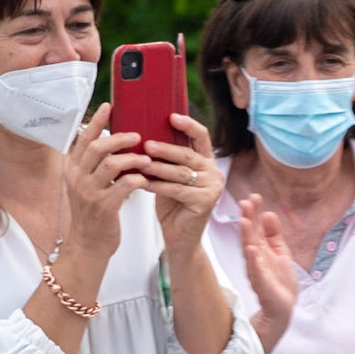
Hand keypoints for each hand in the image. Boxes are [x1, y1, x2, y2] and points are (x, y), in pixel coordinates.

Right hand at [61, 104, 151, 262]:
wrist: (88, 245)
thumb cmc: (93, 213)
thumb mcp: (86, 185)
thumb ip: (94, 165)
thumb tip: (112, 141)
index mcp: (72, 169)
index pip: (83, 139)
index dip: (96, 121)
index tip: (109, 106)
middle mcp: (77, 178)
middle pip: (97, 147)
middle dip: (119, 138)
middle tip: (137, 135)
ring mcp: (89, 193)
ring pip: (111, 164)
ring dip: (132, 158)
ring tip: (145, 158)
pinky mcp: (104, 207)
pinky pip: (124, 185)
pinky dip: (137, 179)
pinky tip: (145, 180)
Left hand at [144, 114, 222, 255]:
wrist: (179, 237)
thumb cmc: (172, 205)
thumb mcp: (168, 176)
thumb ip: (164, 159)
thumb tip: (143, 137)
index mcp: (205, 160)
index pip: (201, 136)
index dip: (188, 124)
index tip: (171, 116)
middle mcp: (213, 171)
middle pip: (188, 154)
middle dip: (165, 148)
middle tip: (146, 144)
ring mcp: (212, 187)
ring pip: (181, 172)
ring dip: (159, 167)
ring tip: (141, 164)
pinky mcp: (206, 202)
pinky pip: (178, 190)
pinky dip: (159, 186)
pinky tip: (145, 183)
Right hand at [239, 195, 297, 341]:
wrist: (283, 308)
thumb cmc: (280, 281)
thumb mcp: (280, 252)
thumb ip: (274, 234)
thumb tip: (269, 213)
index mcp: (261, 249)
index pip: (256, 227)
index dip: (254, 212)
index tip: (254, 197)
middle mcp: (256, 258)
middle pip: (250, 235)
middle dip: (248, 219)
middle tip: (246, 202)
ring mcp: (257, 271)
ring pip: (249, 250)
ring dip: (246, 236)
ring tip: (244, 221)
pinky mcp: (261, 284)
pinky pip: (256, 271)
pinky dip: (254, 261)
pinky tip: (252, 250)